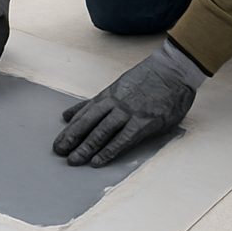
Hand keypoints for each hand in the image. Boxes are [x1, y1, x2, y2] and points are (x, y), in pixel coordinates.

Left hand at [52, 40, 202, 166]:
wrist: (173, 69)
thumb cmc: (149, 78)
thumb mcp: (120, 86)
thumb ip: (96, 100)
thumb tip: (70, 113)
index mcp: (109, 94)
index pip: (85, 113)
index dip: (71, 128)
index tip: (59, 140)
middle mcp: (115, 103)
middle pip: (89, 122)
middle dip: (72, 137)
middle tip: (58, 151)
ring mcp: (128, 112)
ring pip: (102, 131)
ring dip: (87, 146)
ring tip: (74, 160)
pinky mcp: (144, 121)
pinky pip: (123, 139)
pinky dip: (110, 150)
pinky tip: (98, 160)